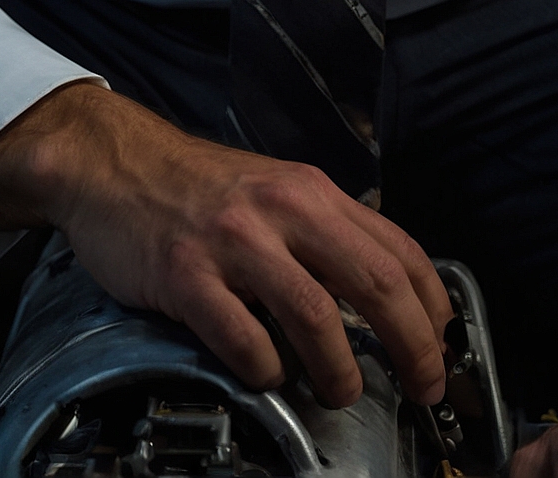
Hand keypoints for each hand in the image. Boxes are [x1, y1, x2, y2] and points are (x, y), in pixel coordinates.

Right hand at [0, 81, 450, 410]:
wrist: (114, 163)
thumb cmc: (198, 188)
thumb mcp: (276, 190)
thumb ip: (326, 232)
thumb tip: (386, 294)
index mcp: (312, 190)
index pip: (399, 250)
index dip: (433, 309)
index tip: (442, 350)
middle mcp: (283, 209)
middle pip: (375, 283)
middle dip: (413, 348)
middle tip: (422, 388)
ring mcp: (235, 242)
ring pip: (317, 317)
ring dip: (341, 371)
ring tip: (342, 392)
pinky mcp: (188, 275)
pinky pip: (244, 339)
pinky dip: (267, 371)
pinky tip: (267, 377)